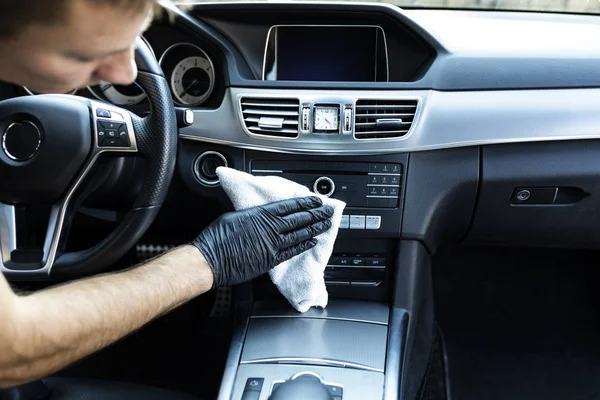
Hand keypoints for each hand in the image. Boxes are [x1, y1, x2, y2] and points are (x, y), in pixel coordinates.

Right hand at [191, 196, 333, 287]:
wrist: (211, 260)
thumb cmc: (217, 237)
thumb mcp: (234, 216)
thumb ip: (251, 214)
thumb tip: (258, 215)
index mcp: (261, 214)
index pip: (290, 206)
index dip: (305, 202)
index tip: (316, 200)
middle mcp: (270, 228)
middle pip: (299, 219)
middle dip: (316, 214)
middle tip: (328, 211)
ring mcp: (272, 244)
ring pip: (299, 234)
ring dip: (314, 229)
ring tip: (326, 225)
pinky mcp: (270, 259)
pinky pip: (292, 251)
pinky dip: (303, 245)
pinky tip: (312, 242)